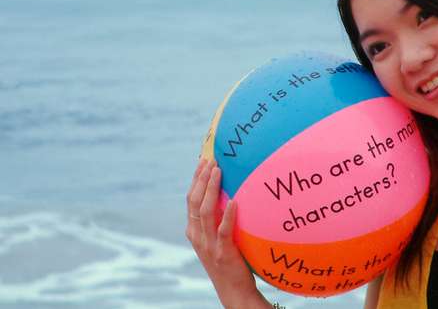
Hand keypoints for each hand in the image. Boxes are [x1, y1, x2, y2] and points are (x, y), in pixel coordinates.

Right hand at [186, 158, 270, 307]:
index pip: (191, 199)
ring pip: (205, 212)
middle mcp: (197, 235)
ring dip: (210, 189)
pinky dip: (227, 214)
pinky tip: (233, 201)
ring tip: (218, 171)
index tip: (203, 160)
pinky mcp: (223, 252)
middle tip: (211, 160)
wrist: (233, 290)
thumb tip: (229, 189)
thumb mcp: (216, 236)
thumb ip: (217, 217)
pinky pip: (223, 230)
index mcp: (194, 230)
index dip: (196, 179)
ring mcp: (208, 244)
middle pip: (194, 201)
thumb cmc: (228, 258)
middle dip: (201, 179)